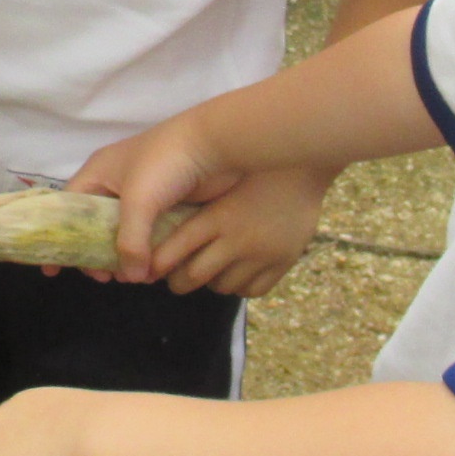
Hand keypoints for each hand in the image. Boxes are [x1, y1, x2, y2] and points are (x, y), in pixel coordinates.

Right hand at [68, 116, 248, 283]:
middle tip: (105, 277)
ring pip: (124, 236)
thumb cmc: (166, 164)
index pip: (68, 209)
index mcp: (98, 174)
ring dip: (124, 259)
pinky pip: (150, 236)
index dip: (59, 239)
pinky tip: (152, 271)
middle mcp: (116, 185)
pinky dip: (148, 254)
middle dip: (97, 255)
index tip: (53, 270)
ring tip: (130, 278)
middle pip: (95, 228)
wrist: (216, 145)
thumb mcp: (138, 201)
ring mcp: (144, 196)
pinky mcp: (168, 206)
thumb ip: (129, 242)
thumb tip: (132, 277)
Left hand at [143, 165, 332, 297]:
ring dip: (210, 281)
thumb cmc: (253, 167)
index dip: (158, 264)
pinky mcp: (283, 261)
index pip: (174, 252)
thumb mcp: (217, 181)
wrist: (303, 164)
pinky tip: (235, 271)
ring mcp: (263, 253)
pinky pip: (251, 291)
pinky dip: (238, 285)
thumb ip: (190, 203)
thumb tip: (155, 229)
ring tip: (207, 269)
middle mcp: (238, 238)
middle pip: (194, 275)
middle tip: (175, 276)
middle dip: (178, 280)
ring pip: (222, 286)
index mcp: (217, 215)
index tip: (151, 267)